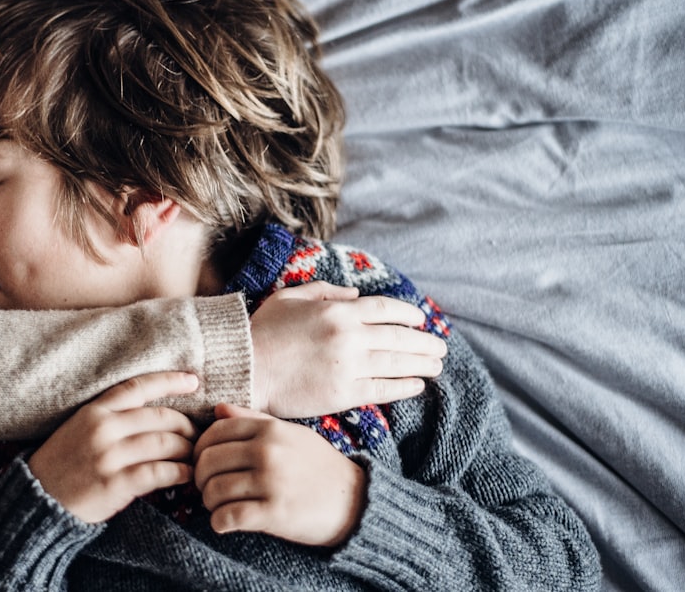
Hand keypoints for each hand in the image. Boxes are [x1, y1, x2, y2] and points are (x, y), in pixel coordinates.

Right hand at [28, 372, 199, 523]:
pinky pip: (158, 473)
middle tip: (198, 436)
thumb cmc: (65, 462)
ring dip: (187, 450)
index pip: (139, 387)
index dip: (170, 381)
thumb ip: (113, 417)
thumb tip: (158, 415)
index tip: (193, 381)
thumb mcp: (81, 427)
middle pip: (161, 418)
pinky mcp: (115, 484)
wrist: (38, 498)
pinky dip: (179, 473)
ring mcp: (108, 456)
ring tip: (195, 456)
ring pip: (164, 444)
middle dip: (186, 426)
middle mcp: (103, 428)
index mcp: (95, 411)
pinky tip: (186, 475)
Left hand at [194, 403, 365, 546]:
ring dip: (208, 502)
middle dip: (199, 478)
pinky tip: (224, 522)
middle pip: (208, 461)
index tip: (203, 464)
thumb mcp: (290, 434)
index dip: (200, 450)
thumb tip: (218, 410)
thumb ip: (253, 420)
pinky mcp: (275, 513)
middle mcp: (268, 451)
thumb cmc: (318, 466)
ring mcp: (272, 482)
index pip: (215, 432)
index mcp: (270, 429)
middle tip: (206, 489)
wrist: (355, 501)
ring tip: (216, 506)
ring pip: (214, 490)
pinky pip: (228, 516)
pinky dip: (218, 522)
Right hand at [249, 282, 445, 417]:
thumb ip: (325, 291)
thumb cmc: (260, 332)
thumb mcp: (289, 298)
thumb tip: (355, 294)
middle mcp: (349, 336)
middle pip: (399, 337)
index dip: (409, 314)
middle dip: (425, 342)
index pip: (386, 309)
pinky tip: (417, 385)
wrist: (244, 370)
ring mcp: (348, 365)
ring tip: (437, 365)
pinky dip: (405, 386)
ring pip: (397, 362)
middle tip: (440, 347)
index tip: (422, 320)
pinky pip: (384, 389)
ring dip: (422, 363)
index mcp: (337, 310)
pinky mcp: (343, 393)